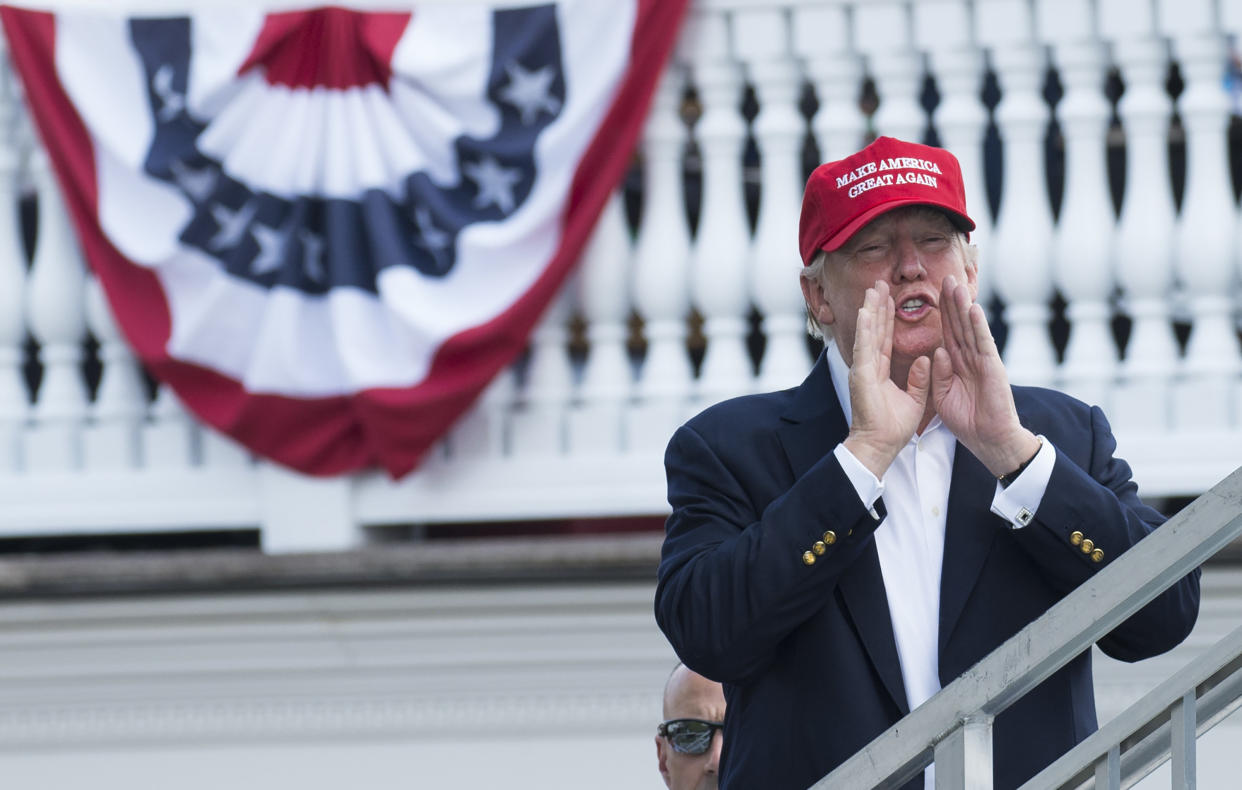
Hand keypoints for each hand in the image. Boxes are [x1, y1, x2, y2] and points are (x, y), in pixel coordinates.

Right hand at [843, 280, 930, 477]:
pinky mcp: (861, 375)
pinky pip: (865, 347)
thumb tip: (924, 360)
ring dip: (870, 310)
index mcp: (879, 372)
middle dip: (877, 307)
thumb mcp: (914, 399)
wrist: (880, 445)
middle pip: (874, 331)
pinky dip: (865, 328)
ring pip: (867, 333)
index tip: (890, 299)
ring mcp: (863, 370)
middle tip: (879, 285)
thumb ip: (918, 379)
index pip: (884, 339)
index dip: (888, 319)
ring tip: (874, 289)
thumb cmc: (893, 428)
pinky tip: (867, 311)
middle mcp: (868, 367)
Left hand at [930, 275, 1039, 475]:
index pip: (947, 333)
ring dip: (963, 306)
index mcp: (957, 364)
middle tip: (945, 277)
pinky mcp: (992, 367)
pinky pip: (983, 343)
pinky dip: (977, 326)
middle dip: (952, 302)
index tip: (933, 294)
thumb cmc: (966, 420)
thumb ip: (938, 374)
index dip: (941, 314)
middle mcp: (970, 357)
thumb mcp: (943, 396)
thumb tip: (938, 352)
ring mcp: (982, 360)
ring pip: (970, 328)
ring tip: (958, 284)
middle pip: (958, 325)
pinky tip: (973, 309)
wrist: (988, 439)